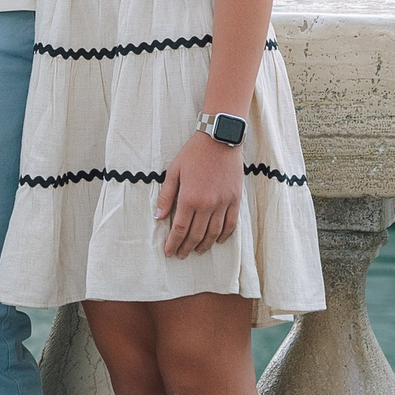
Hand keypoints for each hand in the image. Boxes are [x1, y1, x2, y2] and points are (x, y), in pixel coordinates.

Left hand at [156, 131, 242, 257]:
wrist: (220, 139)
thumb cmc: (193, 153)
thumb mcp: (174, 171)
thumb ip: (166, 196)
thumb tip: (158, 217)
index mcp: (189, 198)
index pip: (179, 229)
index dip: (173, 243)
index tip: (169, 252)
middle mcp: (207, 205)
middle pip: (196, 235)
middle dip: (186, 248)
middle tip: (180, 255)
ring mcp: (223, 203)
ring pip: (214, 233)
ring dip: (205, 245)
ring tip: (197, 251)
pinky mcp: (235, 200)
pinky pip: (231, 224)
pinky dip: (224, 236)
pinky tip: (218, 241)